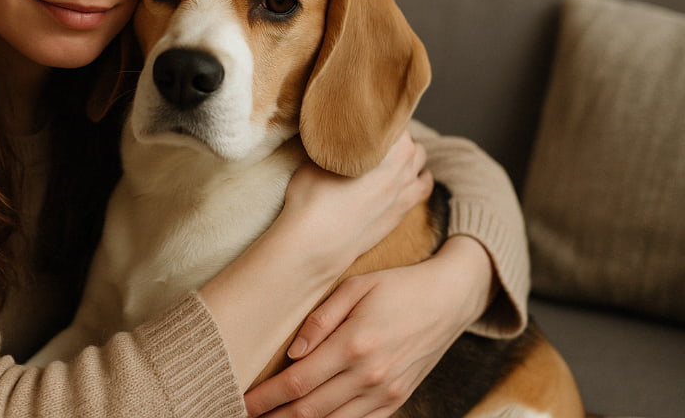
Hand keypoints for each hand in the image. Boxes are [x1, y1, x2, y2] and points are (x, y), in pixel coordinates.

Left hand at [243, 236, 495, 417]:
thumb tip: (292, 353)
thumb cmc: (397, 286)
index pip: (298, 381)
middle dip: (275, 417)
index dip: (266, 397)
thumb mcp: (355, 287)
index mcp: (354, 344)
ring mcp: (386, 392)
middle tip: (244, 415)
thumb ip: (320, 320)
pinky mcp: (397, 399)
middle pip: (311, 410)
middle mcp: (370, 374)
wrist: (450, 300)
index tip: (242, 401)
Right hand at [274, 131, 431, 280]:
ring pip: (420, 165)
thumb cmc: (313, 199)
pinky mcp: (399, 215)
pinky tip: (401, 178)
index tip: (366, 118)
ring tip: (387, 156)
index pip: (396, 121)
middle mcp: (404, 170)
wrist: (317, 245)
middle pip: (411, 143)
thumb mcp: (317, 158)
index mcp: (389, 150)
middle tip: (372, 136)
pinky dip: (416, 179)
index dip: (380, 117)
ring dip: (409, 158)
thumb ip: (334, 143)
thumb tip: (332, 132)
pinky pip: (421, 189)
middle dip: (396, 137)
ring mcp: (404, 195)